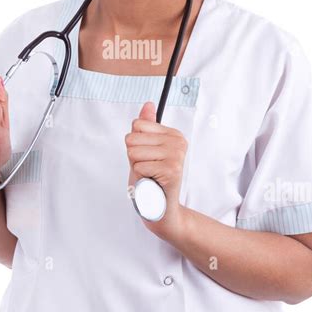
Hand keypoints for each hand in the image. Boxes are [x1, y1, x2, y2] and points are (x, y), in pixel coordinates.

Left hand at [125, 101, 187, 238]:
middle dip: (134, 157)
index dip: (135, 144)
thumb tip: (148, 104)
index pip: (137, 125)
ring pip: (133, 152)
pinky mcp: (172, 170)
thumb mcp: (145, 149)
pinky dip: (141, 177)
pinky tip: (152, 182)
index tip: (147, 156)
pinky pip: (139, 166)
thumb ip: (147, 126)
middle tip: (147, 168)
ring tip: (149, 175)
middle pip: (132, 138)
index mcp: (173, 134)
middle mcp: (178, 142)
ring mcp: (176, 155)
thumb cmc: (151, 178)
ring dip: (137, 167)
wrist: (161, 208)